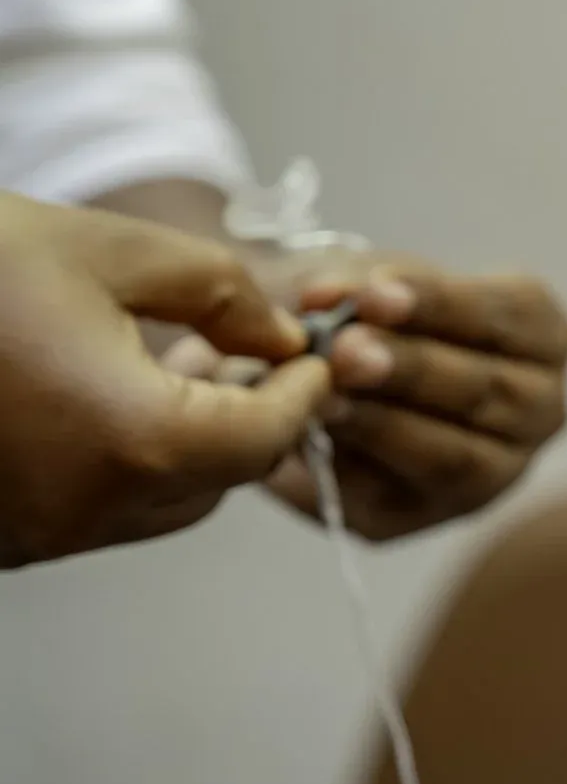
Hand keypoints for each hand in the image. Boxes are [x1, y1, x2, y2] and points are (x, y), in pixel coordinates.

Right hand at [0, 195, 327, 567]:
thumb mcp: (105, 249)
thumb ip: (217, 293)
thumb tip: (277, 335)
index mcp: (133, 442)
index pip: (267, 436)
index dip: (304, 391)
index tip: (316, 352)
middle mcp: (85, 509)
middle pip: (219, 480)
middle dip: (252, 417)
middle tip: (255, 350)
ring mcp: (32, 534)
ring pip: (158, 501)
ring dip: (191, 440)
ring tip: (184, 357)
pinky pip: (91, 506)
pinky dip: (125, 457)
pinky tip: (112, 386)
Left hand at [265, 260, 566, 540]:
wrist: (335, 370)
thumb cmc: (378, 314)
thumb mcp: (374, 283)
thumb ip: (357, 288)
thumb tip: (324, 299)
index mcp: (542, 336)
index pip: (506, 317)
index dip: (439, 305)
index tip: (375, 295)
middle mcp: (540, 409)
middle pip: (484, 390)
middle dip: (409, 368)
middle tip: (344, 350)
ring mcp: (497, 471)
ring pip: (451, 457)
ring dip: (382, 425)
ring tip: (320, 396)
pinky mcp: (430, 513)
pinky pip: (398, 501)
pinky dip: (352, 470)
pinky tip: (310, 439)